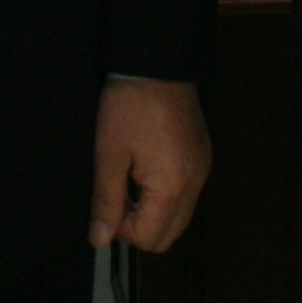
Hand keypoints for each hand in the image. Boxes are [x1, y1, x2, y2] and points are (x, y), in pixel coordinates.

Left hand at [89, 76, 211, 252]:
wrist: (156, 64)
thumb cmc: (131, 103)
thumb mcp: (109, 155)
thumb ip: (106, 201)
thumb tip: (100, 238)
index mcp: (173, 185)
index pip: (151, 238)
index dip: (122, 231)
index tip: (107, 208)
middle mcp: (195, 181)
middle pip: (169, 234)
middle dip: (140, 227)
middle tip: (117, 200)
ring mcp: (201, 168)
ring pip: (179, 216)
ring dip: (153, 212)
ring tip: (128, 184)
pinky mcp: (200, 156)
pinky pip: (186, 193)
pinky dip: (165, 196)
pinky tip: (144, 173)